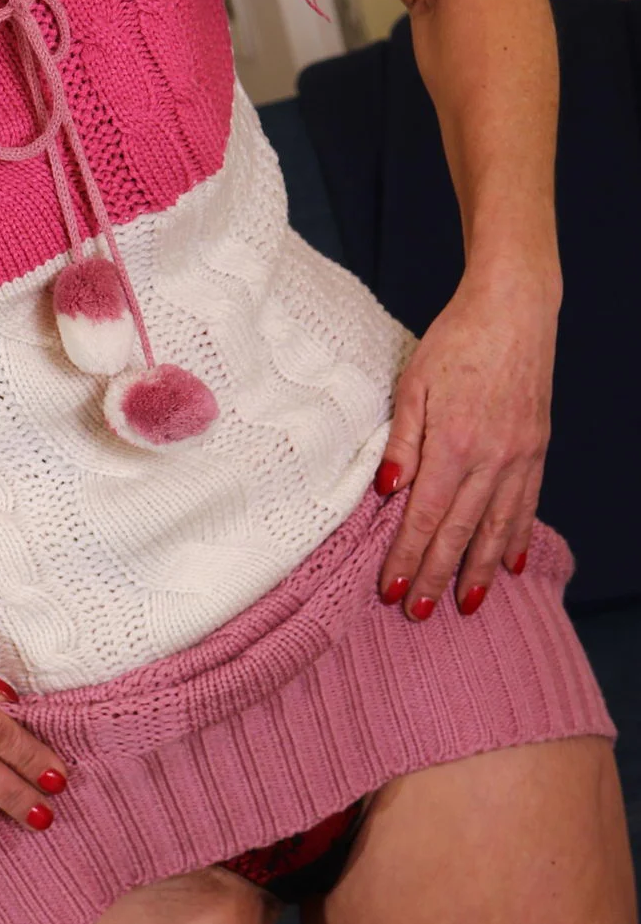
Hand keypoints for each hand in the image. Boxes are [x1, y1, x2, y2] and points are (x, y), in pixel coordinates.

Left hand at [373, 263, 556, 620]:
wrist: (515, 311)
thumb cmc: (457, 339)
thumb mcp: (414, 382)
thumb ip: (402, 440)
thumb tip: (388, 491)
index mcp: (455, 444)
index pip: (425, 516)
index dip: (408, 557)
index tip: (392, 591)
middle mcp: (492, 459)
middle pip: (460, 532)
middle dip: (437, 577)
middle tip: (420, 613)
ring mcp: (520, 456)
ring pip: (497, 528)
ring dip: (477, 570)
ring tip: (464, 605)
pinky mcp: (536, 449)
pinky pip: (526, 504)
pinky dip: (516, 538)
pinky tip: (508, 564)